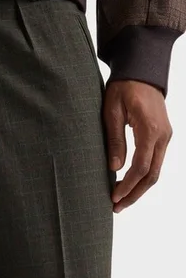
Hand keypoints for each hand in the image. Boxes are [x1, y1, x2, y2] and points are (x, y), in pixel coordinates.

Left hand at [103, 80, 172, 212]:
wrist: (142, 70)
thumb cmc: (123, 88)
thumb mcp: (112, 112)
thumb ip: (115, 140)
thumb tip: (114, 168)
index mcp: (151, 129)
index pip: (141, 166)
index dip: (128, 185)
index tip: (113, 197)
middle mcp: (163, 135)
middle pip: (152, 174)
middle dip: (134, 194)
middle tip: (116, 207)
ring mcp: (166, 136)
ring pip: (156, 171)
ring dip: (139, 188)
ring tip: (120, 201)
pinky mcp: (163, 136)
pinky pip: (155, 162)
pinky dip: (143, 177)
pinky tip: (128, 185)